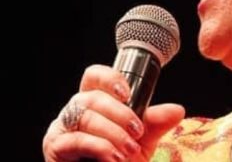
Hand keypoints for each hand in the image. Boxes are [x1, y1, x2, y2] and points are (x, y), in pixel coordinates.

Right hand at [43, 64, 184, 160]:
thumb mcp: (142, 142)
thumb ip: (155, 123)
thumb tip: (176, 110)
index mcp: (94, 103)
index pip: (94, 77)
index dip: (109, 77)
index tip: (128, 93)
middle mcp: (75, 111)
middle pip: (92, 97)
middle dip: (120, 113)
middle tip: (137, 131)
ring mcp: (62, 128)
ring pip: (85, 116)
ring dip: (112, 133)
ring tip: (129, 150)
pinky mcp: (55, 147)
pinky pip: (75, 139)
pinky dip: (99, 147)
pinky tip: (114, 158)